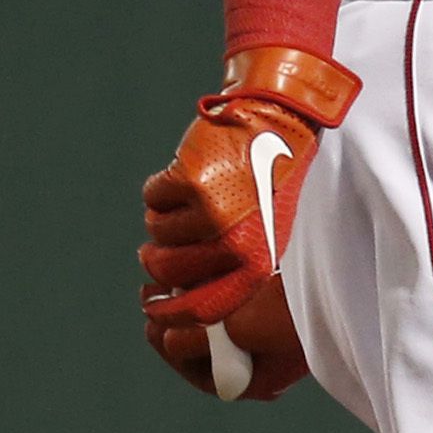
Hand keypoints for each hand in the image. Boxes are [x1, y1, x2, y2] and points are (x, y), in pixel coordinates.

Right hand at [139, 43, 356, 400]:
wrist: (278, 118)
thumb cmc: (274, 181)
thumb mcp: (269, 234)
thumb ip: (233, 270)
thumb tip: (186, 301)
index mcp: (255, 265)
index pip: (201, 308)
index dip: (172, 313)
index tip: (155, 307)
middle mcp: (231, 245)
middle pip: (167, 272)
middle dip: (158, 260)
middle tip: (160, 245)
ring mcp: (208, 212)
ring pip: (156, 233)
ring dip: (166, 217)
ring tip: (191, 199)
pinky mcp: (187, 181)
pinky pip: (153, 198)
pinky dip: (162, 188)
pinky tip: (188, 174)